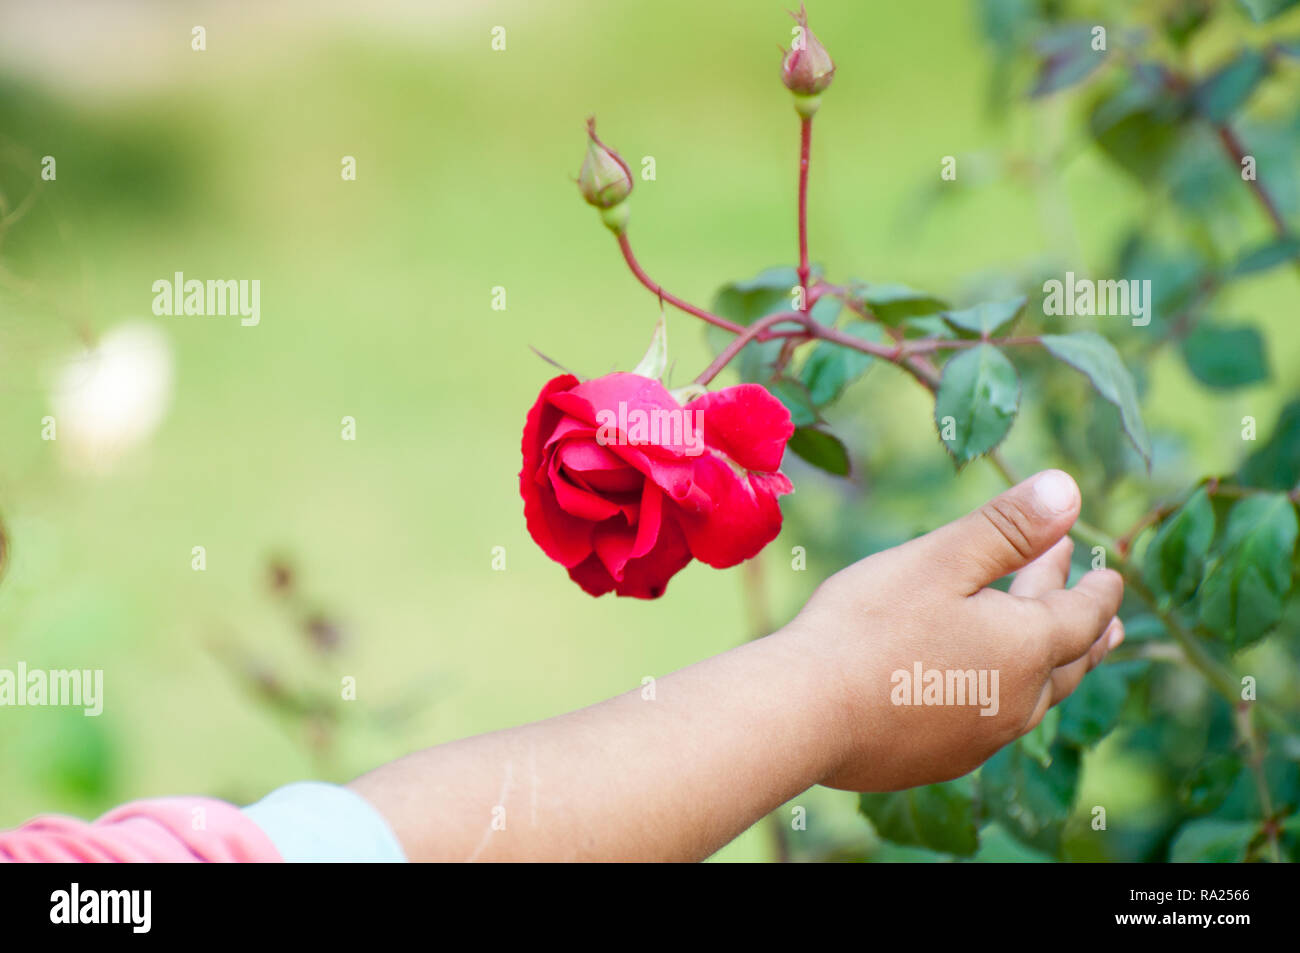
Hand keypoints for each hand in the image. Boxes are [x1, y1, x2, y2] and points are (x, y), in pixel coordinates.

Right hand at [784, 469, 1123, 791]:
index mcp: (1025, 646)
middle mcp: (1016, 701)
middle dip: (1086, 632)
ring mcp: (978, 738)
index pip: (1082, 615)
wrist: (806, 713)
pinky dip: (1003, 700)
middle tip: (1107, 620)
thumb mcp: (942, 560)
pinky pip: (991, 728)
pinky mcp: (939, 761)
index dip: (1098, 590)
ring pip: (1033, 700)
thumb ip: (1007, 527)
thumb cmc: (870, 626)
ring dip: (1050, 669)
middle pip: (1068, 662)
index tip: (1108, 574)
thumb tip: (1069, 490)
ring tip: (1054, 662)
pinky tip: (982, 699)